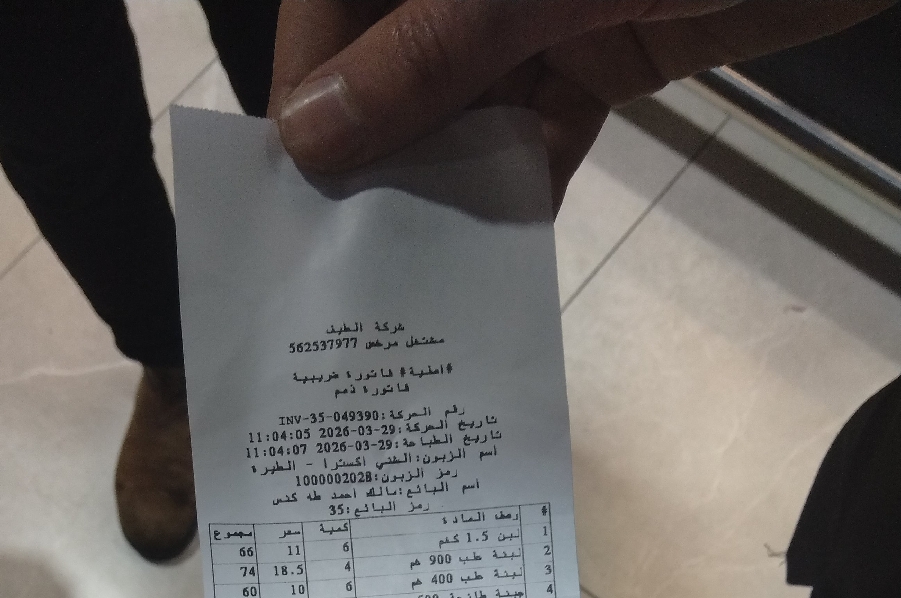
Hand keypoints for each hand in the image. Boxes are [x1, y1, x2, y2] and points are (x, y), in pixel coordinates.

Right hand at [270, 0, 891, 204]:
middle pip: (393, 58)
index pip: (333, 4)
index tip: (296, 188)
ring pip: (465, 99)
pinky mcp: (604, 44)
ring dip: (446, 178)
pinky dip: (522, 178)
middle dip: (375, 147)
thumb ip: (425, 53)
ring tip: (408, 268)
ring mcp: (538, 3)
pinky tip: (496, 245)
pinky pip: (542, 121)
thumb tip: (313, 136)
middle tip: (345, 251)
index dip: (310, 89)